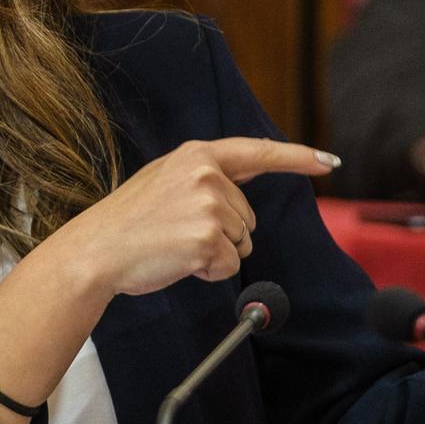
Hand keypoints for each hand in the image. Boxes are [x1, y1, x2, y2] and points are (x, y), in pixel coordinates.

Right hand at [56, 137, 339, 297]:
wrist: (95, 252)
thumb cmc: (128, 224)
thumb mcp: (165, 181)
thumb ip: (205, 178)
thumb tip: (241, 200)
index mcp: (197, 155)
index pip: (259, 152)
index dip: (298, 157)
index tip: (329, 161)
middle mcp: (207, 174)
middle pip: (248, 216)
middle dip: (223, 233)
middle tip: (176, 234)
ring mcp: (209, 205)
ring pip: (241, 243)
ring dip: (215, 254)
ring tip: (173, 246)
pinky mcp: (208, 237)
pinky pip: (229, 265)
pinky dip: (208, 271)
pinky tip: (177, 261)